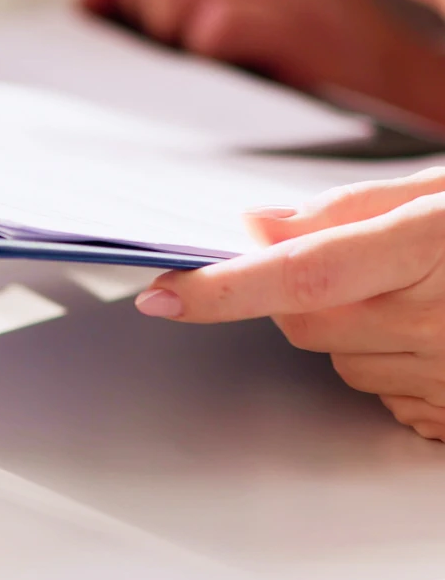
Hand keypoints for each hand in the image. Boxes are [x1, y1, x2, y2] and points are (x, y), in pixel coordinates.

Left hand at [81, 0, 444, 118]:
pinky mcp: (298, 18)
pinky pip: (208, 25)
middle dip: (146, 6)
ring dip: (175, 32)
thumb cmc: (293, 51)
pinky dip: (206, 57)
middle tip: (190, 41)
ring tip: (216, 54)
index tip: (170, 17)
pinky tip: (237, 68)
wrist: (392, 94)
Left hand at [134, 168, 444, 439]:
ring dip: (346, 324)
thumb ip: (346, 208)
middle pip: (303, 320)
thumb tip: (259, 225)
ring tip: (416, 290)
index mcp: (429, 247)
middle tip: (346, 258)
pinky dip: (385, 359)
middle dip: (293, 289)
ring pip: (339, 357)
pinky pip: (384, 391)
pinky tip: (436, 328)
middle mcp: (440, 321)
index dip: (222, 286)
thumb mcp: (441, 188)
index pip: (298, 272)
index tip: (162, 292)